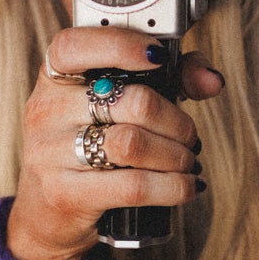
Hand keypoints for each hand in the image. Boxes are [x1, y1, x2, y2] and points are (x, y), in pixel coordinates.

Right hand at [6, 27, 223, 259]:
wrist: (47, 215)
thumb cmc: (89, 151)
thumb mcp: (116, 109)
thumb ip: (167, 81)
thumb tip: (212, 80)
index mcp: (55, 79)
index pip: (73, 47)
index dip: (119, 44)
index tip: (157, 57)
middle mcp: (47, 111)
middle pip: (129, 101)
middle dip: (175, 121)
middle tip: (189, 137)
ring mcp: (51, 154)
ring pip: (132, 144)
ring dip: (175, 155)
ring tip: (186, 161)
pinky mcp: (66, 194)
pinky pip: (133, 186)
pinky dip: (172, 187)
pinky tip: (185, 186)